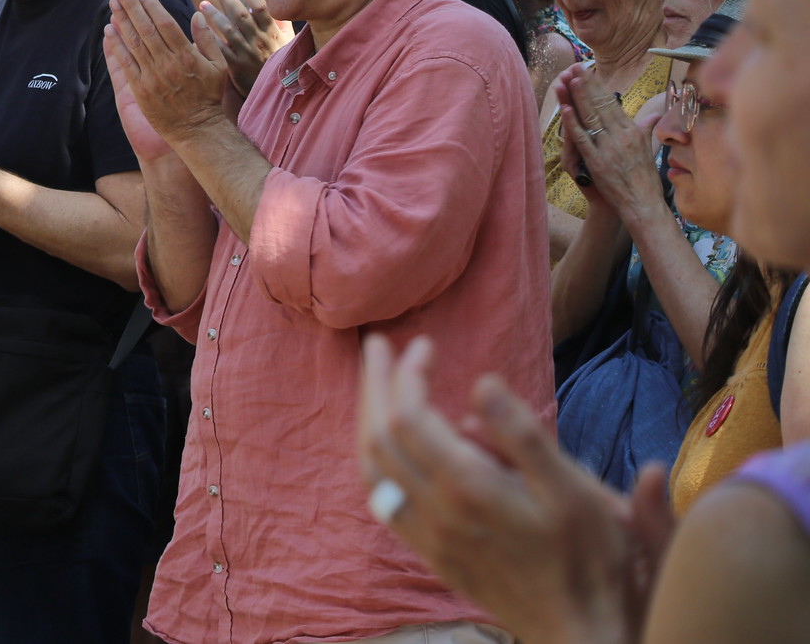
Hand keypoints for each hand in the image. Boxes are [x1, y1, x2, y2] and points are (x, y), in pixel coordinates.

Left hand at [103, 0, 229, 144]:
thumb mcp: (218, 66)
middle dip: (131, 6)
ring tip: (112, 3)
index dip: (152, 7)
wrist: (197, 129)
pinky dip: (116, 46)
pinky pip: (126, 64)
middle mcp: (167, 64)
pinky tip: (109, 31)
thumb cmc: (209, 96)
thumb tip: (198, 14)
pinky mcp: (140, 90)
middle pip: (146, 29)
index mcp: (187, 56)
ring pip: (133, 43)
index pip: (166, 25)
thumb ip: (208, 40)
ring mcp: (152, 77)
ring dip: (121, 21)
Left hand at [196, 0, 291, 96]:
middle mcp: (259, 40)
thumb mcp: (287, 42)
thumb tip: (279, 6)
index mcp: (271, 32)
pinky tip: (200, 28)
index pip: (260, 7)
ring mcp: (247, 52)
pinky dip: (210, 37)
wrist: (276, 92)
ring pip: (228, 29)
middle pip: (240, 14)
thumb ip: (281, 24)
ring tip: (203, 4)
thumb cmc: (280, 63)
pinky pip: (221, 48)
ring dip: (214, 15)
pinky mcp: (236, 65)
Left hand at [359, 335, 655, 643]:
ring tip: (376, 384)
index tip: (423, 344)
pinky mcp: (432, 554)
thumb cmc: (591, 560)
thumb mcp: (575, 492)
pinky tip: (384, 444)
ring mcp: (428, 536)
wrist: (582, 633)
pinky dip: (374, 460)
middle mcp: (436, 512)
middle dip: (374, 384)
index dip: (407, 373)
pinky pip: (382, 501)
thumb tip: (481, 383)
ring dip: (367, 419)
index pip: (408, 417)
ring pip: (372, 468)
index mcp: (468, 490)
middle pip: (378, 436)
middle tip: (378, 346)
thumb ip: (522, 436)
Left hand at [553, 65, 659, 227]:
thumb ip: (646, 130)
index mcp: (632, 131)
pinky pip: (583, 139)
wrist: (643, 204)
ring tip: (570, 79)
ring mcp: (608, 148)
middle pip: (600, 105)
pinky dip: (574, 124)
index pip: (612, 103)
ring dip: (579, 97)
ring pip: (591, 117)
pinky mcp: (597, 161)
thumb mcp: (648, 150)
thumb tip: (653, 114)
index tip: (588, 72)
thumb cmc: (645, 179)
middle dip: (587, 85)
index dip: (598, 87)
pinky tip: (566, 109)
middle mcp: (621, 136)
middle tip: (575, 66)